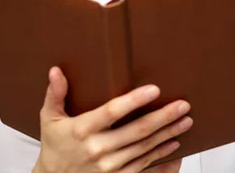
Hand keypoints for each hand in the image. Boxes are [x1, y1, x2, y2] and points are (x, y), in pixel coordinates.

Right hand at [32, 67, 192, 172]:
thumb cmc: (55, 146)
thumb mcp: (49, 119)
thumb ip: (55, 94)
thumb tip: (56, 71)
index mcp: (82, 129)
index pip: (112, 112)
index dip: (134, 101)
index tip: (154, 90)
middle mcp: (98, 149)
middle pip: (137, 131)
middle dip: (163, 117)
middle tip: (183, 105)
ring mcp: (109, 167)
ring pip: (145, 149)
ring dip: (168, 135)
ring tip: (185, 121)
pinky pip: (144, 169)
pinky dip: (162, 158)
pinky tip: (175, 148)